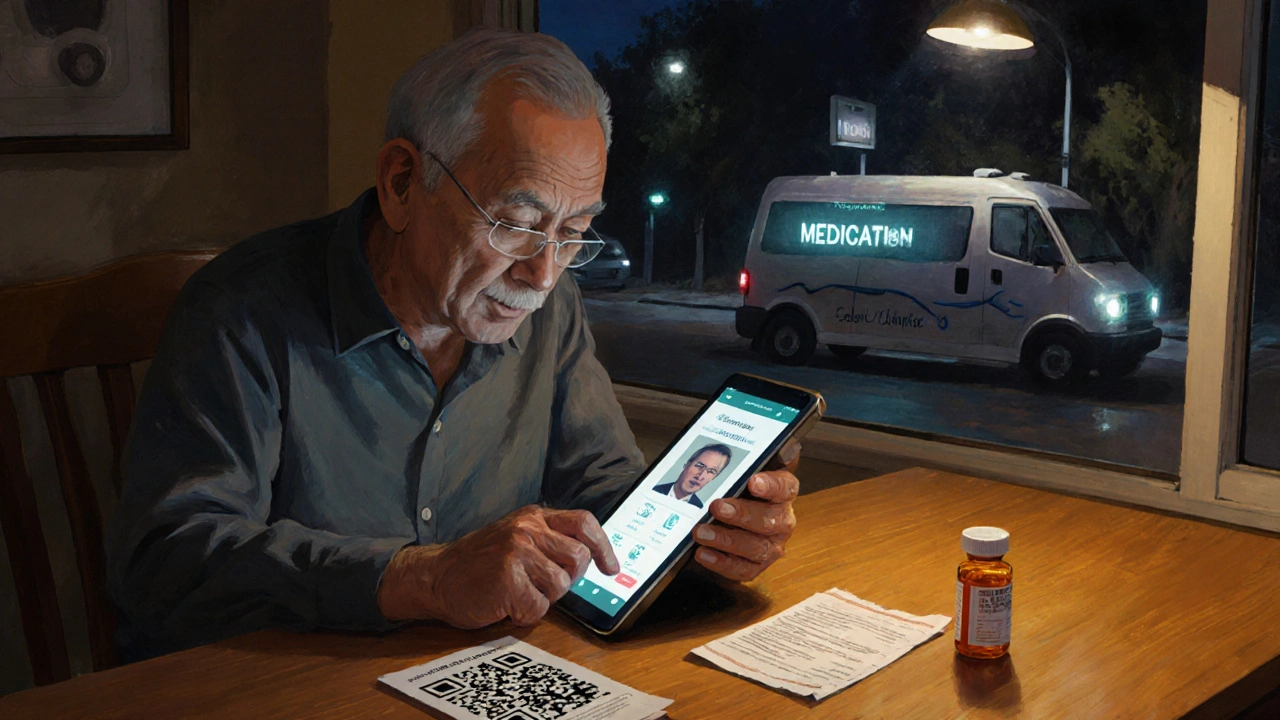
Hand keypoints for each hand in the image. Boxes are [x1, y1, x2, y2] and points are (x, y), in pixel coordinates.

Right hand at [377, 505, 617, 627]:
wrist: (436, 576)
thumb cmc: (478, 563)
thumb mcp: (515, 537)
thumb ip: (548, 539)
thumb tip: (590, 558)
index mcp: (533, 516)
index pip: (584, 523)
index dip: (603, 547)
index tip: (611, 568)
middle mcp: (527, 529)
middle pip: (578, 559)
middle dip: (567, 579)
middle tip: (541, 585)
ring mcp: (517, 552)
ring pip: (561, 585)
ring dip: (542, 598)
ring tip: (517, 592)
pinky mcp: (507, 579)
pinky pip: (538, 608)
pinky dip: (524, 614)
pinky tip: (505, 604)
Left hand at [693, 440, 799, 580]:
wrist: (722, 520)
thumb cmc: (736, 491)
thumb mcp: (742, 471)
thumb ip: (758, 458)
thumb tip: (788, 444)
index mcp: (783, 493)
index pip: (786, 487)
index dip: (772, 485)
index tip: (753, 481)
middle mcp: (782, 520)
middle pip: (771, 520)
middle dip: (743, 514)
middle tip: (717, 507)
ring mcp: (771, 545)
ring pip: (757, 547)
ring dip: (727, 540)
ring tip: (701, 532)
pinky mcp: (756, 566)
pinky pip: (742, 569)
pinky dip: (721, 562)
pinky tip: (702, 552)